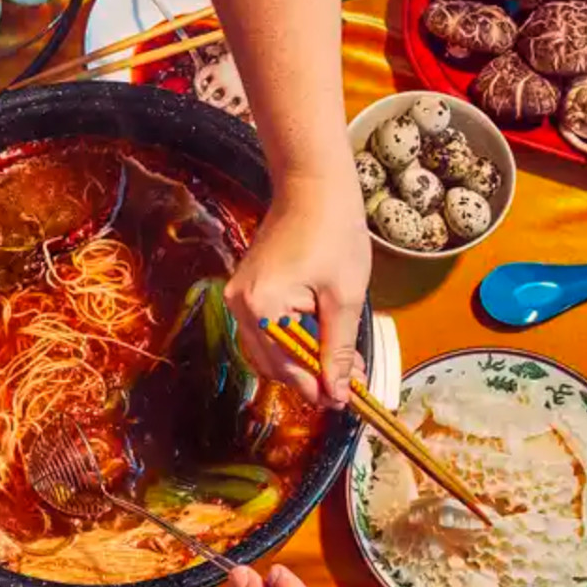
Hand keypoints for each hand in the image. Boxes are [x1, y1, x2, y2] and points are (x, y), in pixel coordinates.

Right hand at [227, 168, 370, 407]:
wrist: (313, 186)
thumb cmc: (333, 231)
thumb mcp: (344, 296)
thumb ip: (338, 348)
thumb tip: (339, 391)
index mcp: (262, 307)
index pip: (288, 367)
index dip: (318, 388)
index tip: (344, 401)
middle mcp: (240, 306)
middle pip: (273, 365)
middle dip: (310, 377)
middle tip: (348, 382)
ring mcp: (239, 298)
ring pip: (268, 352)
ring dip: (302, 362)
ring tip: (340, 361)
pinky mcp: (246, 291)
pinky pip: (266, 331)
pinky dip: (292, 342)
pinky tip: (321, 339)